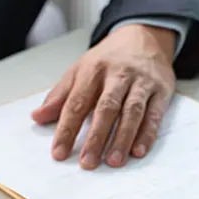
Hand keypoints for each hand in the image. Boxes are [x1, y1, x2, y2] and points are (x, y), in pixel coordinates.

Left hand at [32, 24, 176, 168]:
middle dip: (95, 137)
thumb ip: (59, 96)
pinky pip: (155, 114)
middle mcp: (117, 75)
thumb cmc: (107, 59)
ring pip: (132, 111)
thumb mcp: (79, 71)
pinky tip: (138, 151)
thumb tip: (37, 117)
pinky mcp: (161, 89)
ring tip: (113, 161)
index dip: (66, 129)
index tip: (59, 153)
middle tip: (87, 163)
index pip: (76, 103)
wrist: (144, 35)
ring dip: (123, 138)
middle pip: (106, 108)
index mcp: (92, 70)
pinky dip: (148, 134)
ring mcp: (141, 82)